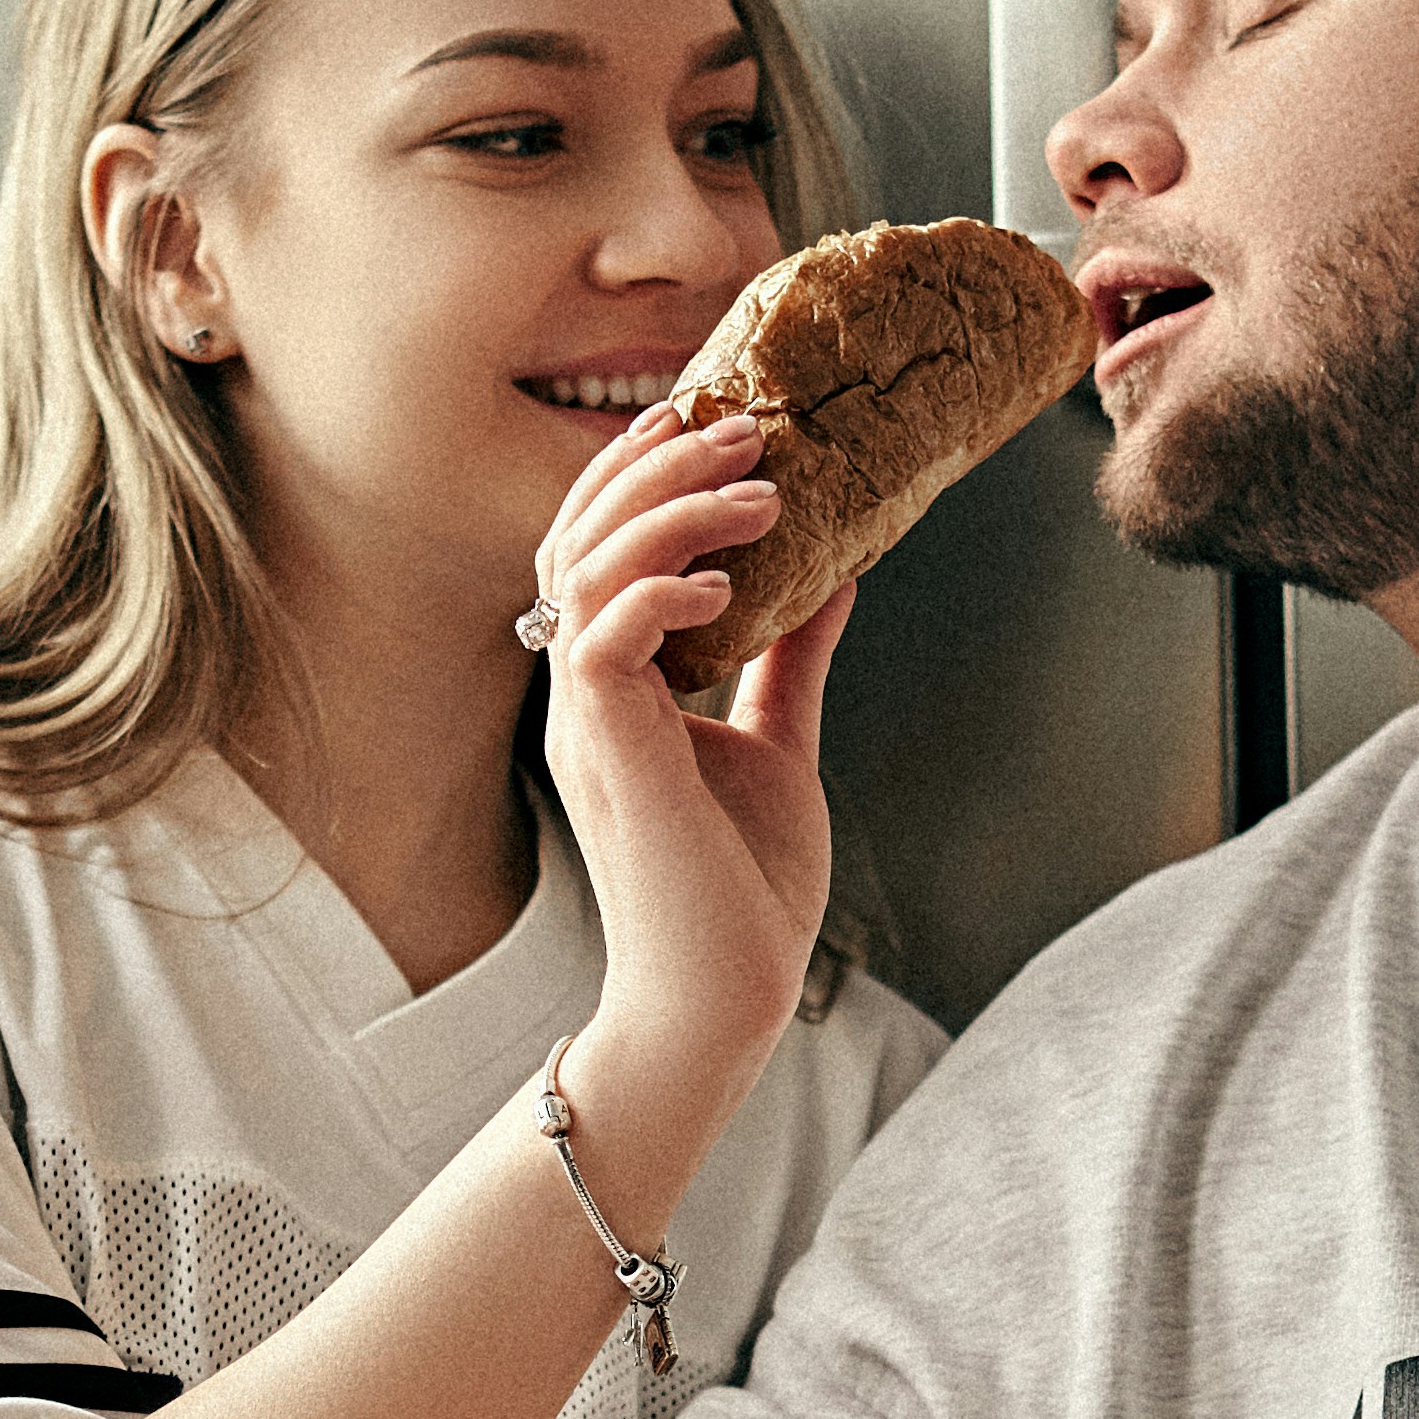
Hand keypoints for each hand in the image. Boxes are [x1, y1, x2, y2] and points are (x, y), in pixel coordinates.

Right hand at [530, 405, 853, 1091]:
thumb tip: (838, 571)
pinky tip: (722, 582)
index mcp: (616, 684)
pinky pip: (603, 642)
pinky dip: (656, 594)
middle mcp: (586, 693)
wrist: (729, 995)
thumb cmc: (746, 891)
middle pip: (581, 536)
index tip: (710, 423)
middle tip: (743, 429)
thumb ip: (791, 660)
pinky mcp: (608, 755)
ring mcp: (587, 723)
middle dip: (656, 467)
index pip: (598, 546)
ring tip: (758, 488)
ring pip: (588, 571)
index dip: (641, 475)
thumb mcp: (780, 745)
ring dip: (670, 512)